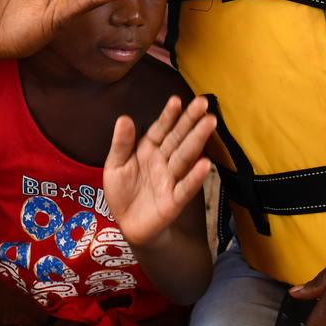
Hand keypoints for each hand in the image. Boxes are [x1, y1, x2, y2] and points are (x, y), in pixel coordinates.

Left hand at [104, 96, 214, 247]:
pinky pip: (185, 187)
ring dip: (198, 140)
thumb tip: (124, 118)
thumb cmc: (123, 192)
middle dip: (190, 120)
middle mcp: (163, 161)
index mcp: (148, 150)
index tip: (177, 100)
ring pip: (185, 157)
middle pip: (178, 138)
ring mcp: (170, 180)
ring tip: (209, 122)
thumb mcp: (115, 165)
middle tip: (204, 103)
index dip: (169, 115)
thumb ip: (121, 143)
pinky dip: (195, 177)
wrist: (128, 225)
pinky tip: (206, 164)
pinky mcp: (174, 201)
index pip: (161, 129)